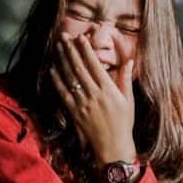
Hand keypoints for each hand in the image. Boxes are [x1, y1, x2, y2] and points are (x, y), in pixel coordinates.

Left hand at [50, 33, 136, 163]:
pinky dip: (57, 80)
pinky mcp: (75, 112)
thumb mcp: (129, 100)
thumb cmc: (124, 123)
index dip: (86, 50)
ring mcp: (83, 103)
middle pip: (79, 67)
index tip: (81, 38)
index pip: (94, 65)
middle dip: (71, 50)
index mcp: (108, 90)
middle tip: (64, 36)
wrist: (113, 146)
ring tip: (58, 47)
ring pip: (69, 77)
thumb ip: (125, 79)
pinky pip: (63, 93)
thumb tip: (129, 61)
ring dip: (62, 60)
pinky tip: (53, 69)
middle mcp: (94, 95)